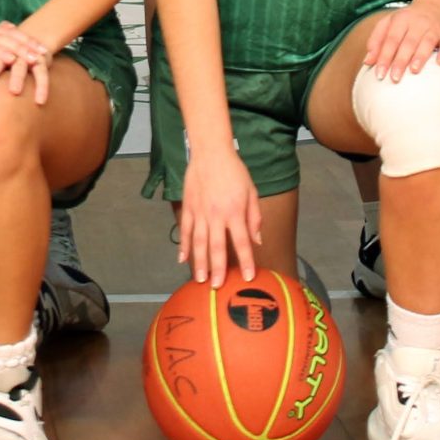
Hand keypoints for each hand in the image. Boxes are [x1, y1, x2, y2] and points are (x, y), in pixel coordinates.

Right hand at [175, 143, 261, 285]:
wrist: (211, 152)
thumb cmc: (234, 171)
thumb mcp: (251, 192)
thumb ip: (254, 218)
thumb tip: (256, 241)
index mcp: (235, 211)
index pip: (242, 242)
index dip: (245, 260)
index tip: (248, 276)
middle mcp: (216, 214)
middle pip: (216, 247)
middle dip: (217, 269)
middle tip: (216, 287)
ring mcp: (200, 212)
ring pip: (199, 242)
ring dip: (199, 262)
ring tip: (199, 279)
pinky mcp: (188, 207)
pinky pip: (186, 230)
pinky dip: (184, 245)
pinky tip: (182, 259)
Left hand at [361, 0, 439, 81]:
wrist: (435, 6)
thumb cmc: (406, 21)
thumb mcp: (388, 24)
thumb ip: (376, 41)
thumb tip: (367, 61)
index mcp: (400, 20)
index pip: (390, 40)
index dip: (384, 57)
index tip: (379, 74)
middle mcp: (417, 23)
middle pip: (408, 43)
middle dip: (400, 61)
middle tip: (394, 78)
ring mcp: (434, 28)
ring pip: (427, 42)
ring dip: (420, 56)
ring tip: (414, 71)